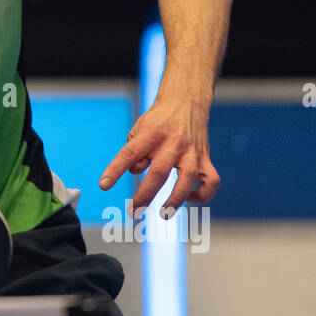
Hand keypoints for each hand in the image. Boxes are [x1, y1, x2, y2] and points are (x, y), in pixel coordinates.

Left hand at [98, 92, 220, 218]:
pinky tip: (189, 197)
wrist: (186, 102)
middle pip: (159, 173)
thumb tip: (134, 172)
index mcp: (150, 134)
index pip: (129, 153)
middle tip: (134, 210)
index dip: (115, 170)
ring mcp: (191, 152)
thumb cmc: (158, 121)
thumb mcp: (138, 129)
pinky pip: (211, 181)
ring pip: (187, 180)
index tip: (104, 185)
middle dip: (145, 195)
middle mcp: (172, 143)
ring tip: (164, 214)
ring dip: (175, 200)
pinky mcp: (205, 158)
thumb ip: (133, 152)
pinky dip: (202, 194)